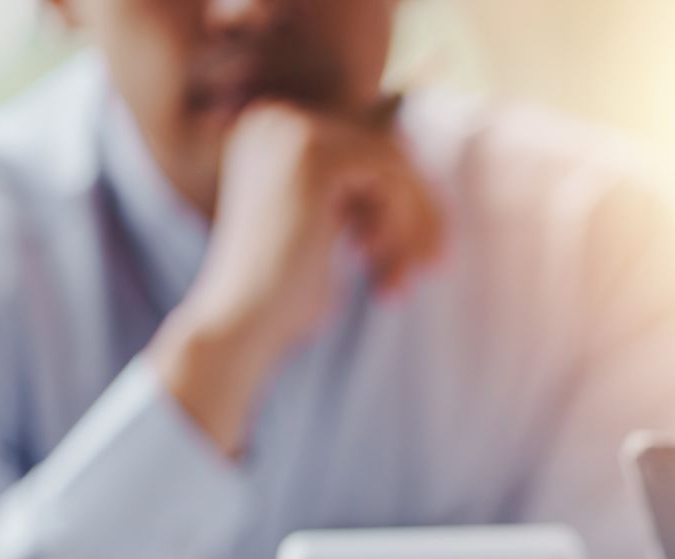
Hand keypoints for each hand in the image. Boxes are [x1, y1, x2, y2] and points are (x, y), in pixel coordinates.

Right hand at [148, 98, 443, 455]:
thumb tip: (422, 173)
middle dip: (418, 214)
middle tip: (432, 266)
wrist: (242, 323)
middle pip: (387, 151)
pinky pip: (391, 177)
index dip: (406, 201)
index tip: (421, 256)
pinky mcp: (315, 156)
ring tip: (395, 280)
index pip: (368, 148)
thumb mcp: (328, 231)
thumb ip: (360, 195)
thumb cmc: (284, 296)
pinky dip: (400, 225)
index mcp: (273, 133)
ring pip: (396, 166)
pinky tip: (371, 263)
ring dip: (412, 228)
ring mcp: (293, 132)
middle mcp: (277, 120)